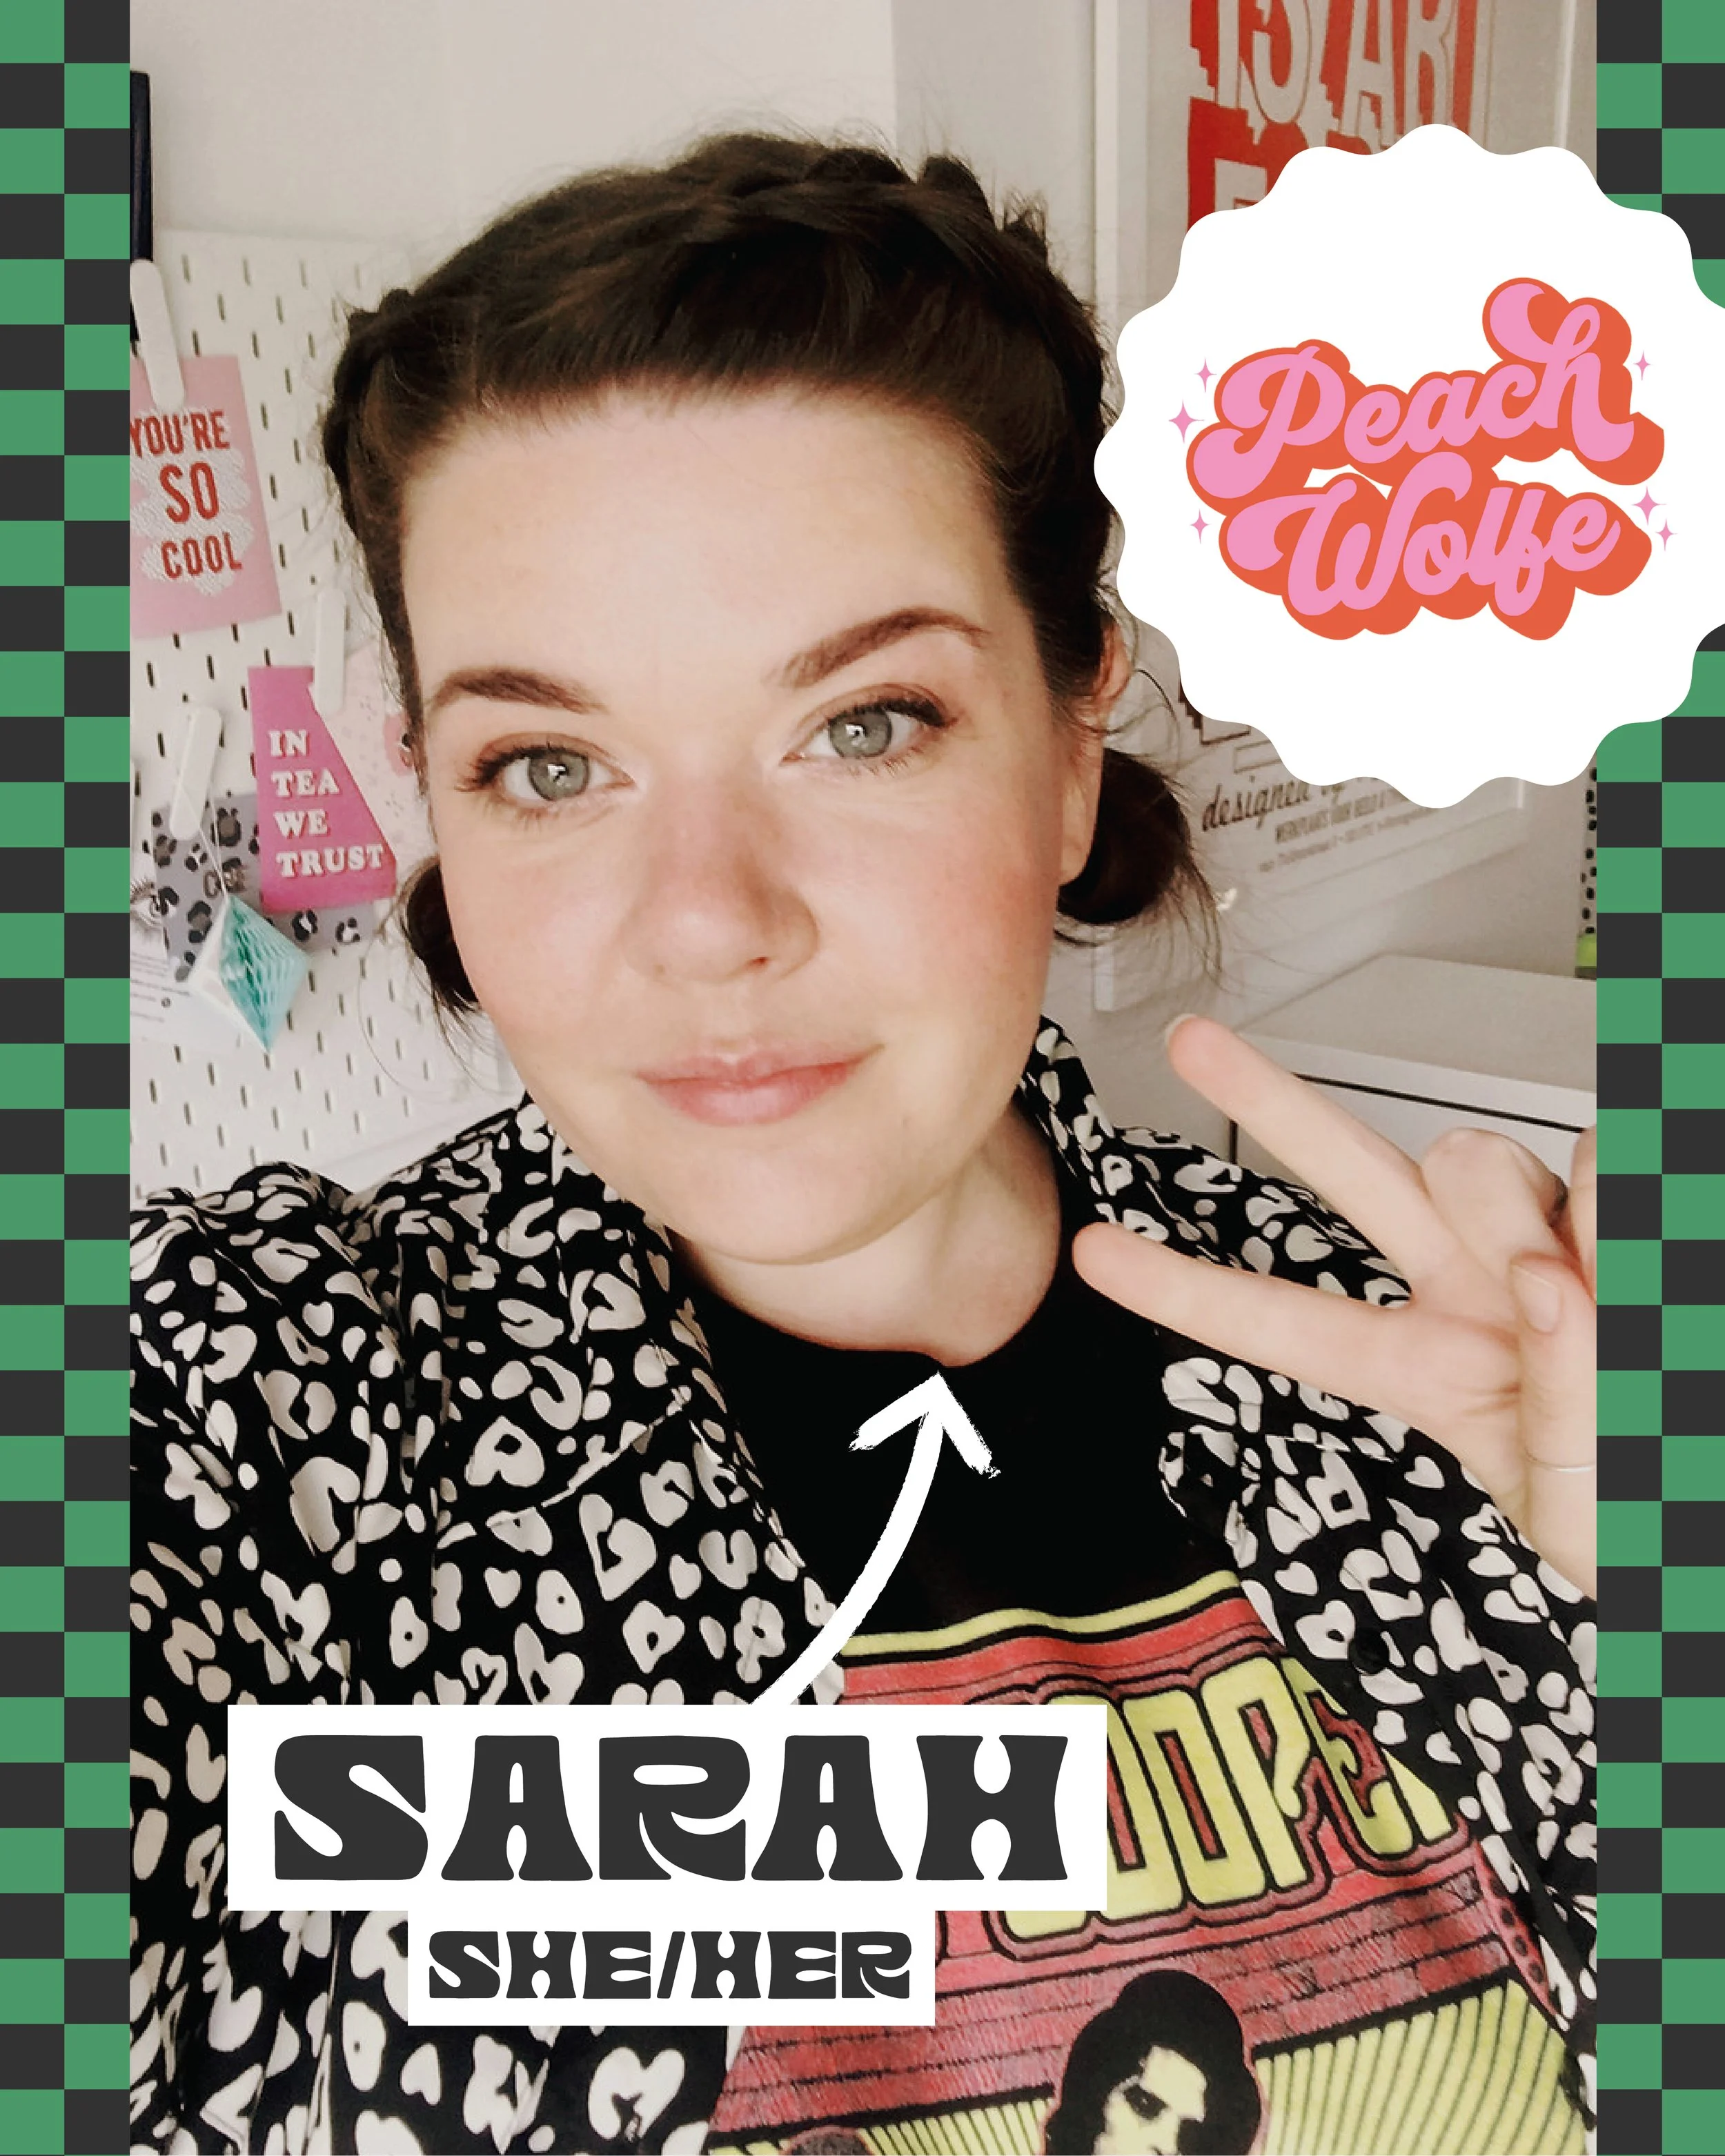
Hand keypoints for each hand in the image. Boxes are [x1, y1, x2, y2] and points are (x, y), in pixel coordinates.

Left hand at [1071, 1016, 1596, 1595]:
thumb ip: (1561, 1407)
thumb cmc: (1644, 1511)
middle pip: (1349, 1172)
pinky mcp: (1620, 1204)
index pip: (1287, 1324)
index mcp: (1429, 1372)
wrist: (1704, 1495)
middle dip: (1266, 1099)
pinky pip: (1601, 1158)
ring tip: (1587, 1300)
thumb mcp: (1581, 1506)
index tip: (1089, 1253)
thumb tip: (1553, 1286)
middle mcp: (1471, 1287)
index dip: (1186, 1289)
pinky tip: (1645, 1258)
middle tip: (1187, 1040)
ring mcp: (1542, 1239)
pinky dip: (1618, 1204)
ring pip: (1472, 1161)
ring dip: (1513, 1225)